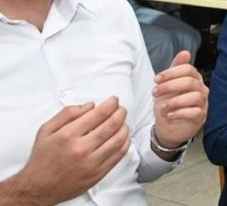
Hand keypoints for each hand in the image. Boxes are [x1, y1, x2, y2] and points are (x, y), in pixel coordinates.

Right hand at [5, 98, 129, 203]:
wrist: (39, 187)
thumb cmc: (42, 159)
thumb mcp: (46, 130)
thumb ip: (67, 114)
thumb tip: (90, 106)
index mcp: (68, 135)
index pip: (98, 114)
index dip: (111, 104)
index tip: (114, 101)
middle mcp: (81, 148)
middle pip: (112, 125)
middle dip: (120, 113)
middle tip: (121, 109)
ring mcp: (91, 162)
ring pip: (119, 139)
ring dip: (125, 127)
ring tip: (123, 122)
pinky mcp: (98, 173)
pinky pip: (119, 155)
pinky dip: (125, 143)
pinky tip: (124, 137)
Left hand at [152, 52, 207, 155]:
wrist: (168, 127)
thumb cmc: (168, 104)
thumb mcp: (167, 85)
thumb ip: (175, 69)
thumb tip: (185, 52)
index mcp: (194, 79)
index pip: (188, 69)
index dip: (171, 73)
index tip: (156, 79)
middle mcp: (201, 90)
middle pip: (190, 82)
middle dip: (170, 86)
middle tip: (155, 92)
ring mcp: (203, 104)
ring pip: (195, 96)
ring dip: (175, 101)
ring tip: (164, 106)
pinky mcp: (201, 117)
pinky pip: (195, 112)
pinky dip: (179, 113)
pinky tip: (170, 115)